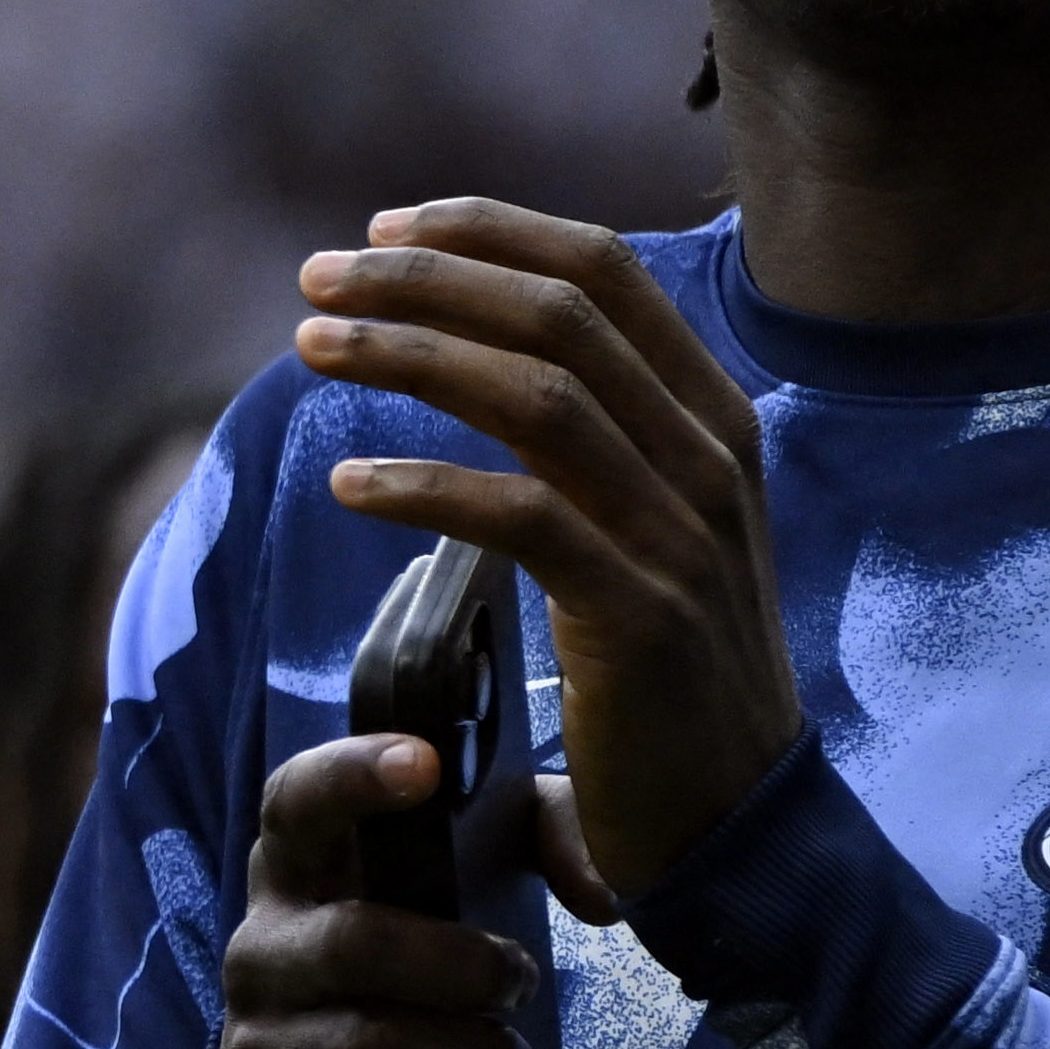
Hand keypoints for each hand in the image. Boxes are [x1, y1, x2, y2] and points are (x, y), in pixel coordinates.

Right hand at [211, 727, 544, 1048]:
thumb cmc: (406, 993)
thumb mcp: (461, 903)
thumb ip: (538, 845)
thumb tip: (606, 888)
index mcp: (297, 879)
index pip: (294, 804)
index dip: (349, 775)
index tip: (423, 764)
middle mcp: (260, 957)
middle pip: (355, 940)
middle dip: (467, 965)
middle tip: (520, 979)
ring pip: (379, 1045)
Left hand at [287, 202, 797, 901]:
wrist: (740, 819)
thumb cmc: (665, 666)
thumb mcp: (647, 525)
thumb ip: (591, 436)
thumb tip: (471, 348)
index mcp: (714, 419)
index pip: (606, 273)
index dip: (490, 233)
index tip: (385, 228)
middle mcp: (710, 460)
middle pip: (561, 315)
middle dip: (428, 279)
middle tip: (318, 276)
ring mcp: (684, 536)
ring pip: (538, 397)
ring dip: (409, 356)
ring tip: (309, 346)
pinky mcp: (641, 616)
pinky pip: (523, 520)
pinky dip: (424, 489)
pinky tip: (346, 484)